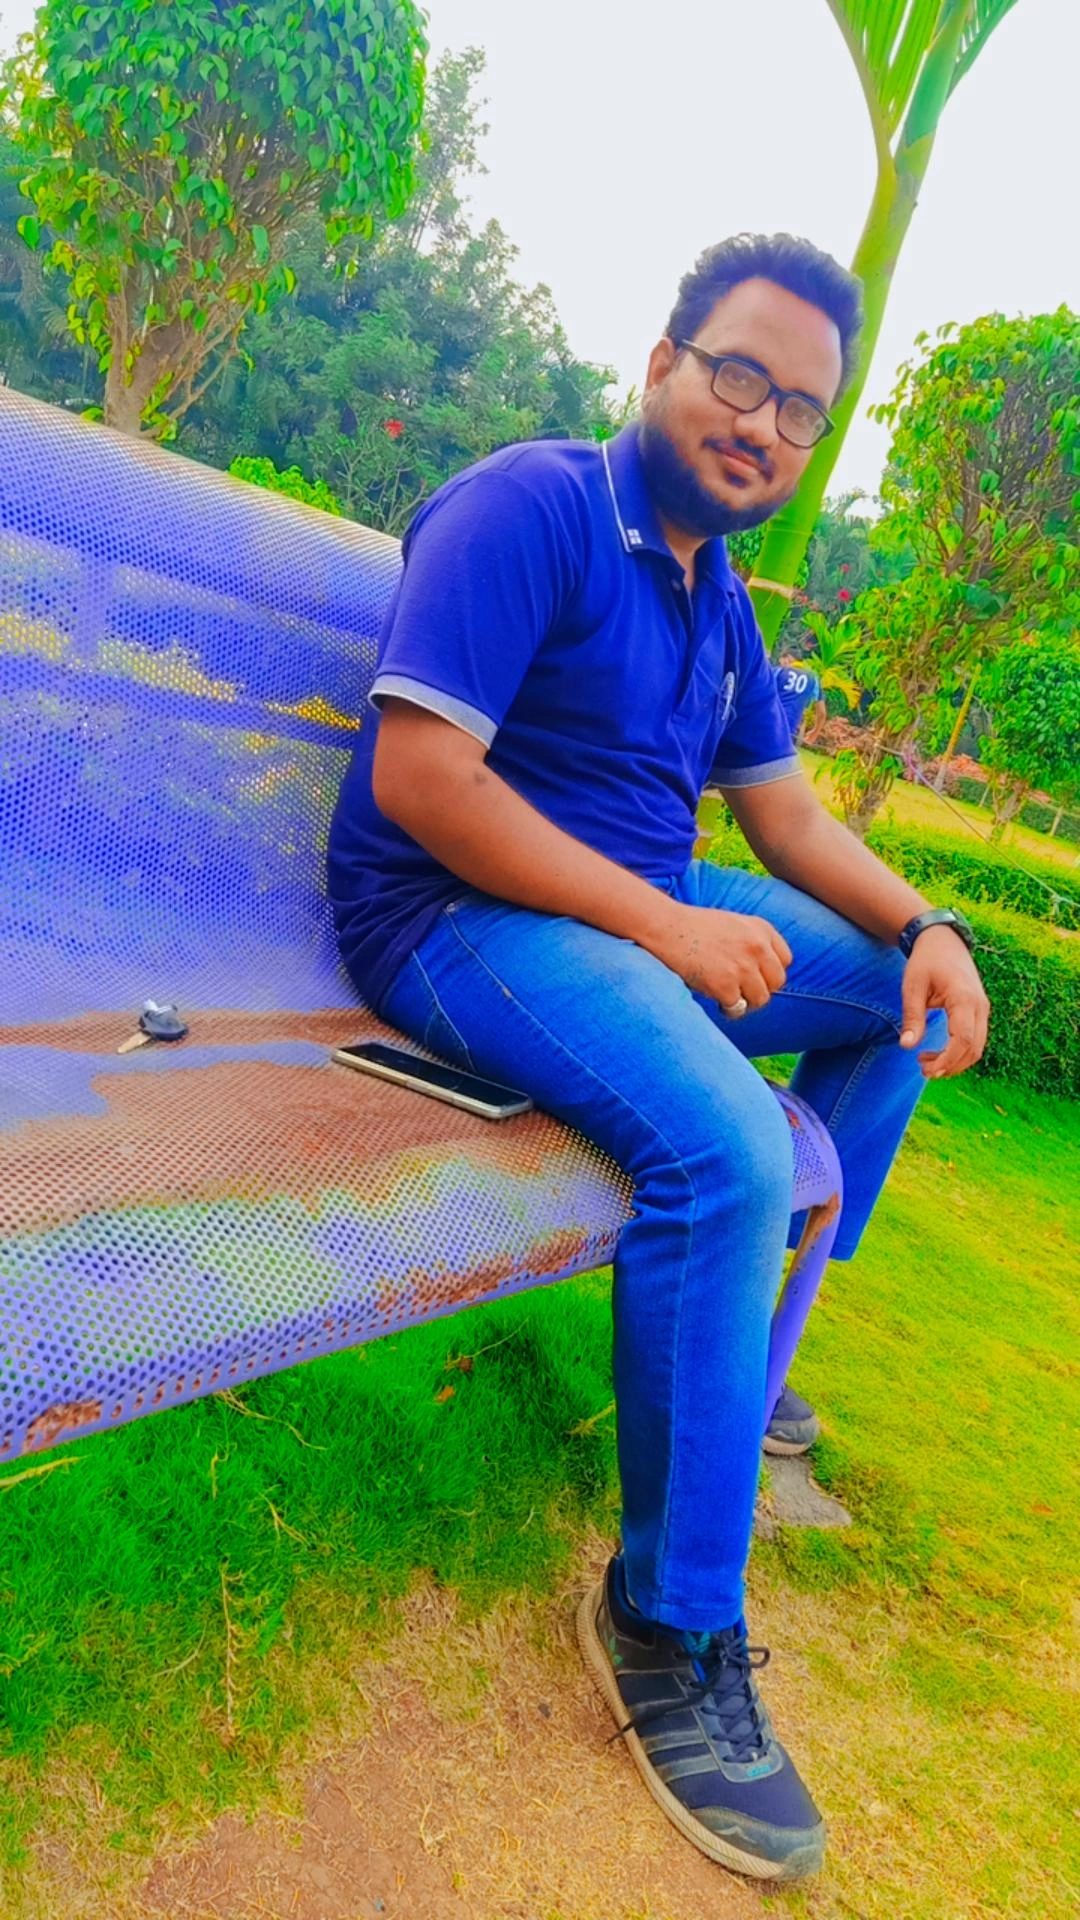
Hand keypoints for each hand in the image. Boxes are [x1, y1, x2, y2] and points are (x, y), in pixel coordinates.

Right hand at [650, 902, 791, 1011]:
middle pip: (777, 982)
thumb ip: (753, 942)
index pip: (785, 960)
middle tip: (741, 991)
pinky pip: (736, 1008)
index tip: (754, 976)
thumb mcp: (733, 924)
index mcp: (761, 929)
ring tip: (727, 997)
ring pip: (760, 999)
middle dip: (760, 990)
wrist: (666, 927)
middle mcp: (757, 946)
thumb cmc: (694, 927)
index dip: (770, 972)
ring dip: (744, 1002)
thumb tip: (763, 975)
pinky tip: (714, 999)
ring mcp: (743, 966)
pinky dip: (726, 1008)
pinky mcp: (725, 984)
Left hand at [900, 925, 989, 1078]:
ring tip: (928, 1064)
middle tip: (924, 1070)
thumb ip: (912, 1017)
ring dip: (956, 1062)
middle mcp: (979, 1005)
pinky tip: (940, 1054)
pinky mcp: (980, 1011)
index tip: (927, 1069)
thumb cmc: (926, 961)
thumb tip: (907, 1046)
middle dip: (951, 1066)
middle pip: (974, 1048)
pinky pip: (976, 1039)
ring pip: (978, 1047)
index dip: (947, 1060)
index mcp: (963, 998)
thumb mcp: (913, 987)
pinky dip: (961, 1052)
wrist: (943, 941)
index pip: (962, 1039)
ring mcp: (983, 1008)